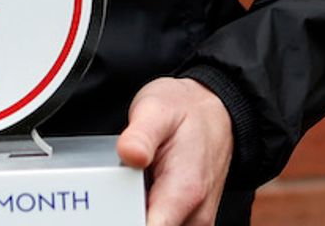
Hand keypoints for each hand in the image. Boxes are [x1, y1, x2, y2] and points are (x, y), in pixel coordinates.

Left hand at [115, 77, 233, 225]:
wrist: (213, 112)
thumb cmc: (185, 110)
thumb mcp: (157, 110)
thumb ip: (141, 134)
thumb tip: (128, 153)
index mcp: (185, 191)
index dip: (125, 220)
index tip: (111, 207)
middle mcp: (195, 215)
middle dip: (126, 215)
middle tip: (115, 191)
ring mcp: (195, 221)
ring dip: (136, 214)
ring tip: (130, 188)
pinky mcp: (191, 222)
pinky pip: (163, 224)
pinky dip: (146, 213)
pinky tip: (140, 195)